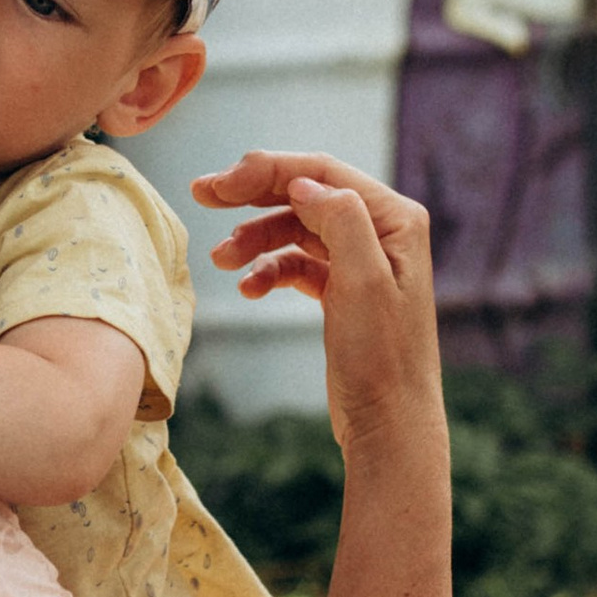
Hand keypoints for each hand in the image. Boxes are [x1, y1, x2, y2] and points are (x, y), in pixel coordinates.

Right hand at [191, 151, 440, 456]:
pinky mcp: (342, 291)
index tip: (219, 185)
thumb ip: (340, 219)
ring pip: (295, 229)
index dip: (267, 171)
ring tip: (220, 260)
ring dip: (254, 239)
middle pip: (305, 194)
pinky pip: (296, 264)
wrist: (389, 424)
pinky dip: (268, 271)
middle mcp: (382, 232)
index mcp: (395, 219)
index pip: (322, 174)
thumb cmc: (383, 358)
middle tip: (201, 194)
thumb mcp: (363, 281)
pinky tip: (248, 289)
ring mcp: (360, 261)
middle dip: (252, 194)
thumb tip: (302, 184)